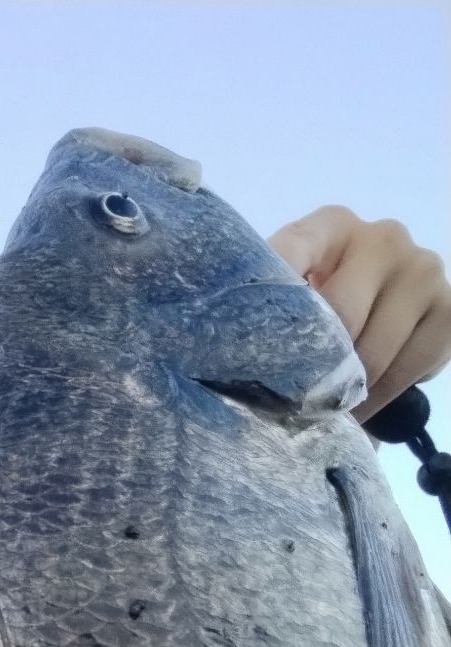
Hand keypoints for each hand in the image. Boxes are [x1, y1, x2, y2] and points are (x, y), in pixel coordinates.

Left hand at [268, 206, 450, 423]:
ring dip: (348, 391)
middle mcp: (382, 236)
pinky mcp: (448, 308)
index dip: (271, 302)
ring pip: (376, 349)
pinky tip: (366, 402)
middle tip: (293, 401)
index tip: (249, 347)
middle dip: (315, 365)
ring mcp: (422, 268)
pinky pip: (411, 367)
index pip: (292, 254)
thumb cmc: (317, 307)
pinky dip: (383, 395)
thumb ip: (269, 305)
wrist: (377, 314)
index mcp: (330, 225)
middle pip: (340, 312)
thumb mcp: (287, 296)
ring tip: (326, 412)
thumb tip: (227, 344)